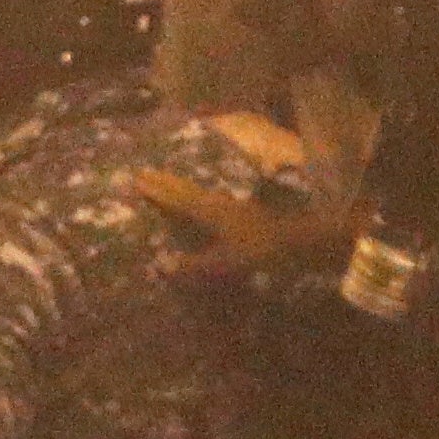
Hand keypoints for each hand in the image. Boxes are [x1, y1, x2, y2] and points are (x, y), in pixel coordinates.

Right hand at [134, 167, 352, 283]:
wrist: (303, 241)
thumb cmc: (261, 250)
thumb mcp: (225, 263)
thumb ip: (194, 265)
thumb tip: (160, 265)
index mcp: (209, 211)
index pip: (175, 198)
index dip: (156, 190)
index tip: (136, 179)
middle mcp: (218, 202)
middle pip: (186, 189)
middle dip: (164, 182)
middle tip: (145, 173)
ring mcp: (233, 205)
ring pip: (199, 192)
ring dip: (181, 187)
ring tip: (167, 182)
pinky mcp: (245, 212)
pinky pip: (211, 200)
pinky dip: (198, 198)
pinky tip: (203, 203)